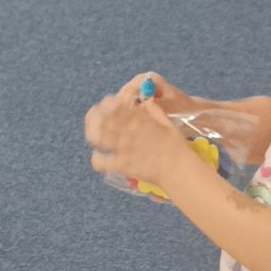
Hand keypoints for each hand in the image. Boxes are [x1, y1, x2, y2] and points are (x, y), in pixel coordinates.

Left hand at [85, 82, 189, 196]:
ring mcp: (123, 148)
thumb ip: (155, 111)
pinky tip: (98, 158)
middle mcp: (128, 131)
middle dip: (95, 116)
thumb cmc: (175, 146)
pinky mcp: (122, 165)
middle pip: (103, 119)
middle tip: (94, 117)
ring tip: (92, 134)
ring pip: (98, 137)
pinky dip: (96, 160)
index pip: (117, 105)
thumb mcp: (166, 123)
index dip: (108, 103)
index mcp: (139, 119)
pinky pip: (101, 162)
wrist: (177, 168)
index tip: (107, 104)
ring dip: (92, 133)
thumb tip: (146, 101)